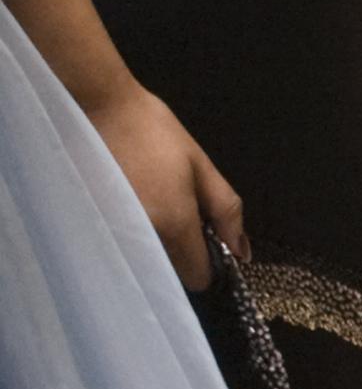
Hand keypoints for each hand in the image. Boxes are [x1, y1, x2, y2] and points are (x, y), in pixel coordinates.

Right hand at [90, 75, 243, 291]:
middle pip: (172, 271)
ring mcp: (113, 237)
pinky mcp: (93, 229)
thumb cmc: (155, 133)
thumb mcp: (202, 166)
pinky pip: (124, 248)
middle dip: (184, 252)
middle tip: (181, 211)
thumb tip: (242, 252)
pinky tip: (135, 203)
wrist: (100, 111)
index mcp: (174, 224)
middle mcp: (142, 240)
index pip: (197, 277)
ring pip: (147, 261)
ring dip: (159, 244)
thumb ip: (226, 211)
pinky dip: (136, 236)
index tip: (210, 242)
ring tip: (155, 202)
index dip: (210, 264)